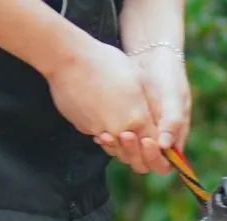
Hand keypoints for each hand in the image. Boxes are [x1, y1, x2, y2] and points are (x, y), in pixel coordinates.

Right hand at [43, 37, 157, 161]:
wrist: (66, 57)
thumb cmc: (105, 61)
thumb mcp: (139, 79)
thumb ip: (152, 106)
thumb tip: (160, 123)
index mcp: (138, 119)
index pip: (155, 146)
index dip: (157, 146)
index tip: (155, 138)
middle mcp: (119, 131)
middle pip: (134, 155)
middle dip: (137, 150)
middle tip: (137, 137)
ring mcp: (99, 131)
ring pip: (115, 147)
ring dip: (119, 142)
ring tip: (119, 124)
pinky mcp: (83, 128)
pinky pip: (98, 135)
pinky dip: (102, 129)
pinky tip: (101, 113)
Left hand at [94, 45, 190, 176]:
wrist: (150, 58)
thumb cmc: (168, 78)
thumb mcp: (174, 98)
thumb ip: (172, 122)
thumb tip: (165, 146)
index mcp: (173, 141)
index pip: (164, 165)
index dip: (154, 159)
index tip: (146, 141)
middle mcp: (156, 143)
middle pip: (144, 164)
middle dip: (133, 153)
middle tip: (124, 135)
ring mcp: (140, 135)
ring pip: (128, 156)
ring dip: (118, 149)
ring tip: (107, 134)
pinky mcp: (125, 127)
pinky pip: (117, 142)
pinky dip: (109, 140)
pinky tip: (99, 132)